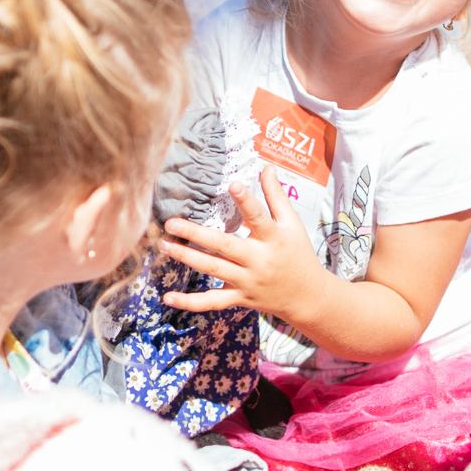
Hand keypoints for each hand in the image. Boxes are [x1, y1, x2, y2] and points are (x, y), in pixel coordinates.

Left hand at [160, 167, 328, 321]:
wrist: (306, 296)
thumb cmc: (298, 254)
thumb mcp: (292, 224)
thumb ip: (276, 196)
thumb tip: (266, 167)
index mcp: (273, 238)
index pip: (259, 217)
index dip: (246, 201)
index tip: (233, 185)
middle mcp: (258, 261)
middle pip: (224, 246)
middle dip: (196, 234)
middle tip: (172, 223)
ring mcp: (247, 281)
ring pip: (213, 270)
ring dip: (187, 257)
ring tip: (164, 245)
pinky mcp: (239, 298)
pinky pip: (212, 302)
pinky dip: (190, 303)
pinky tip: (168, 297)